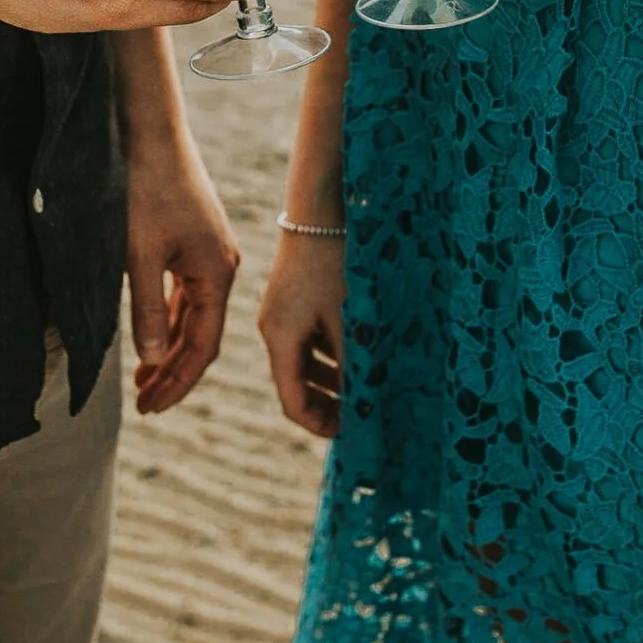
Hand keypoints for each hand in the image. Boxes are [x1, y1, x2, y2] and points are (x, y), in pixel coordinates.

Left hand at [124, 128, 239, 414]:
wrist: (152, 131)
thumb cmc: (144, 189)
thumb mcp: (138, 256)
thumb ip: (145, 310)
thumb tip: (152, 361)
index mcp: (216, 275)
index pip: (203, 347)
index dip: (178, 382)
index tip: (152, 408)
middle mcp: (220, 267)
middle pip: (200, 335)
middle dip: (173, 372)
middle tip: (145, 405)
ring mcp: (209, 253)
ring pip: (192, 315)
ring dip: (169, 347)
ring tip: (144, 380)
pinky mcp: (194, 239)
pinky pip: (184, 292)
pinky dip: (167, 318)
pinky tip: (151, 334)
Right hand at [257, 226, 346, 437]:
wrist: (320, 208)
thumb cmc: (335, 263)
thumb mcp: (349, 318)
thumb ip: (355, 363)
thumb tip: (366, 405)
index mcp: (280, 338)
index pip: (292, 401)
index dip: (319, 423)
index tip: (350, 433)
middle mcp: (275, 329)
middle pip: (296, 384)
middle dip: (327, 405)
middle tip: (360, 418)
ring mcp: (283, 313)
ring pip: (304, 362)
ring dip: (332, 381)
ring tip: (365, 390)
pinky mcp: (295, 298)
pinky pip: (309, 339)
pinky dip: (331, 354)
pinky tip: (358, 354)